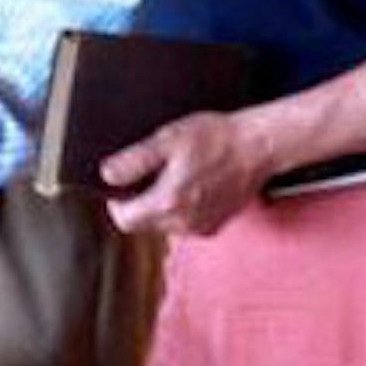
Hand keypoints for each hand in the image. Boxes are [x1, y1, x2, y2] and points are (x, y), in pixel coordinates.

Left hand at [102, 112, 268, 236]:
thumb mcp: (168, 139)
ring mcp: (201, 227)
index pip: (124, 220)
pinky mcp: (215, 225)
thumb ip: (135, 160)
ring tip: (176, 174)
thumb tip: (106, 175)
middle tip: (152, 172)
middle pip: (144, 223)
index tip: (124, 183)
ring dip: (162, 205)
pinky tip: (194, 183)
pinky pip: (186, 223)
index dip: (118, 202)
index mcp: (168, 203)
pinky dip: (183, 208)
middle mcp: (183, 224)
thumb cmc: (215, 138)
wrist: (258, 145)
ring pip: (164, 224)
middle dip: (140, 202)